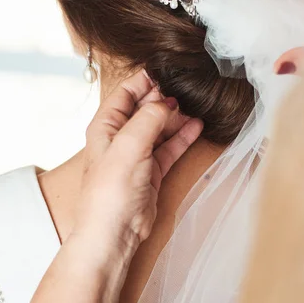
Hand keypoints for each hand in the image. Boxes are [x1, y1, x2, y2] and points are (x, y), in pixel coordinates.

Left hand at [73, 71, 202, 261]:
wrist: (115, 232)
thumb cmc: (111, 192)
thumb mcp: (129, 146)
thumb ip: (149, 118)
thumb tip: (166, 101)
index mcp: (105, 126)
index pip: (125, 93)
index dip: (145, 80)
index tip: (168, 70)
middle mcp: (120, 138)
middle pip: (145, 109)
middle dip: (165, 99)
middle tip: (188, 89)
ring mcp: (137, 155)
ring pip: (160, 128)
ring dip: (177, 118)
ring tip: (198, 107)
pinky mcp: (151, 172)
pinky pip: (169, 148)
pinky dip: (182, 137)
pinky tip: (197, 126)